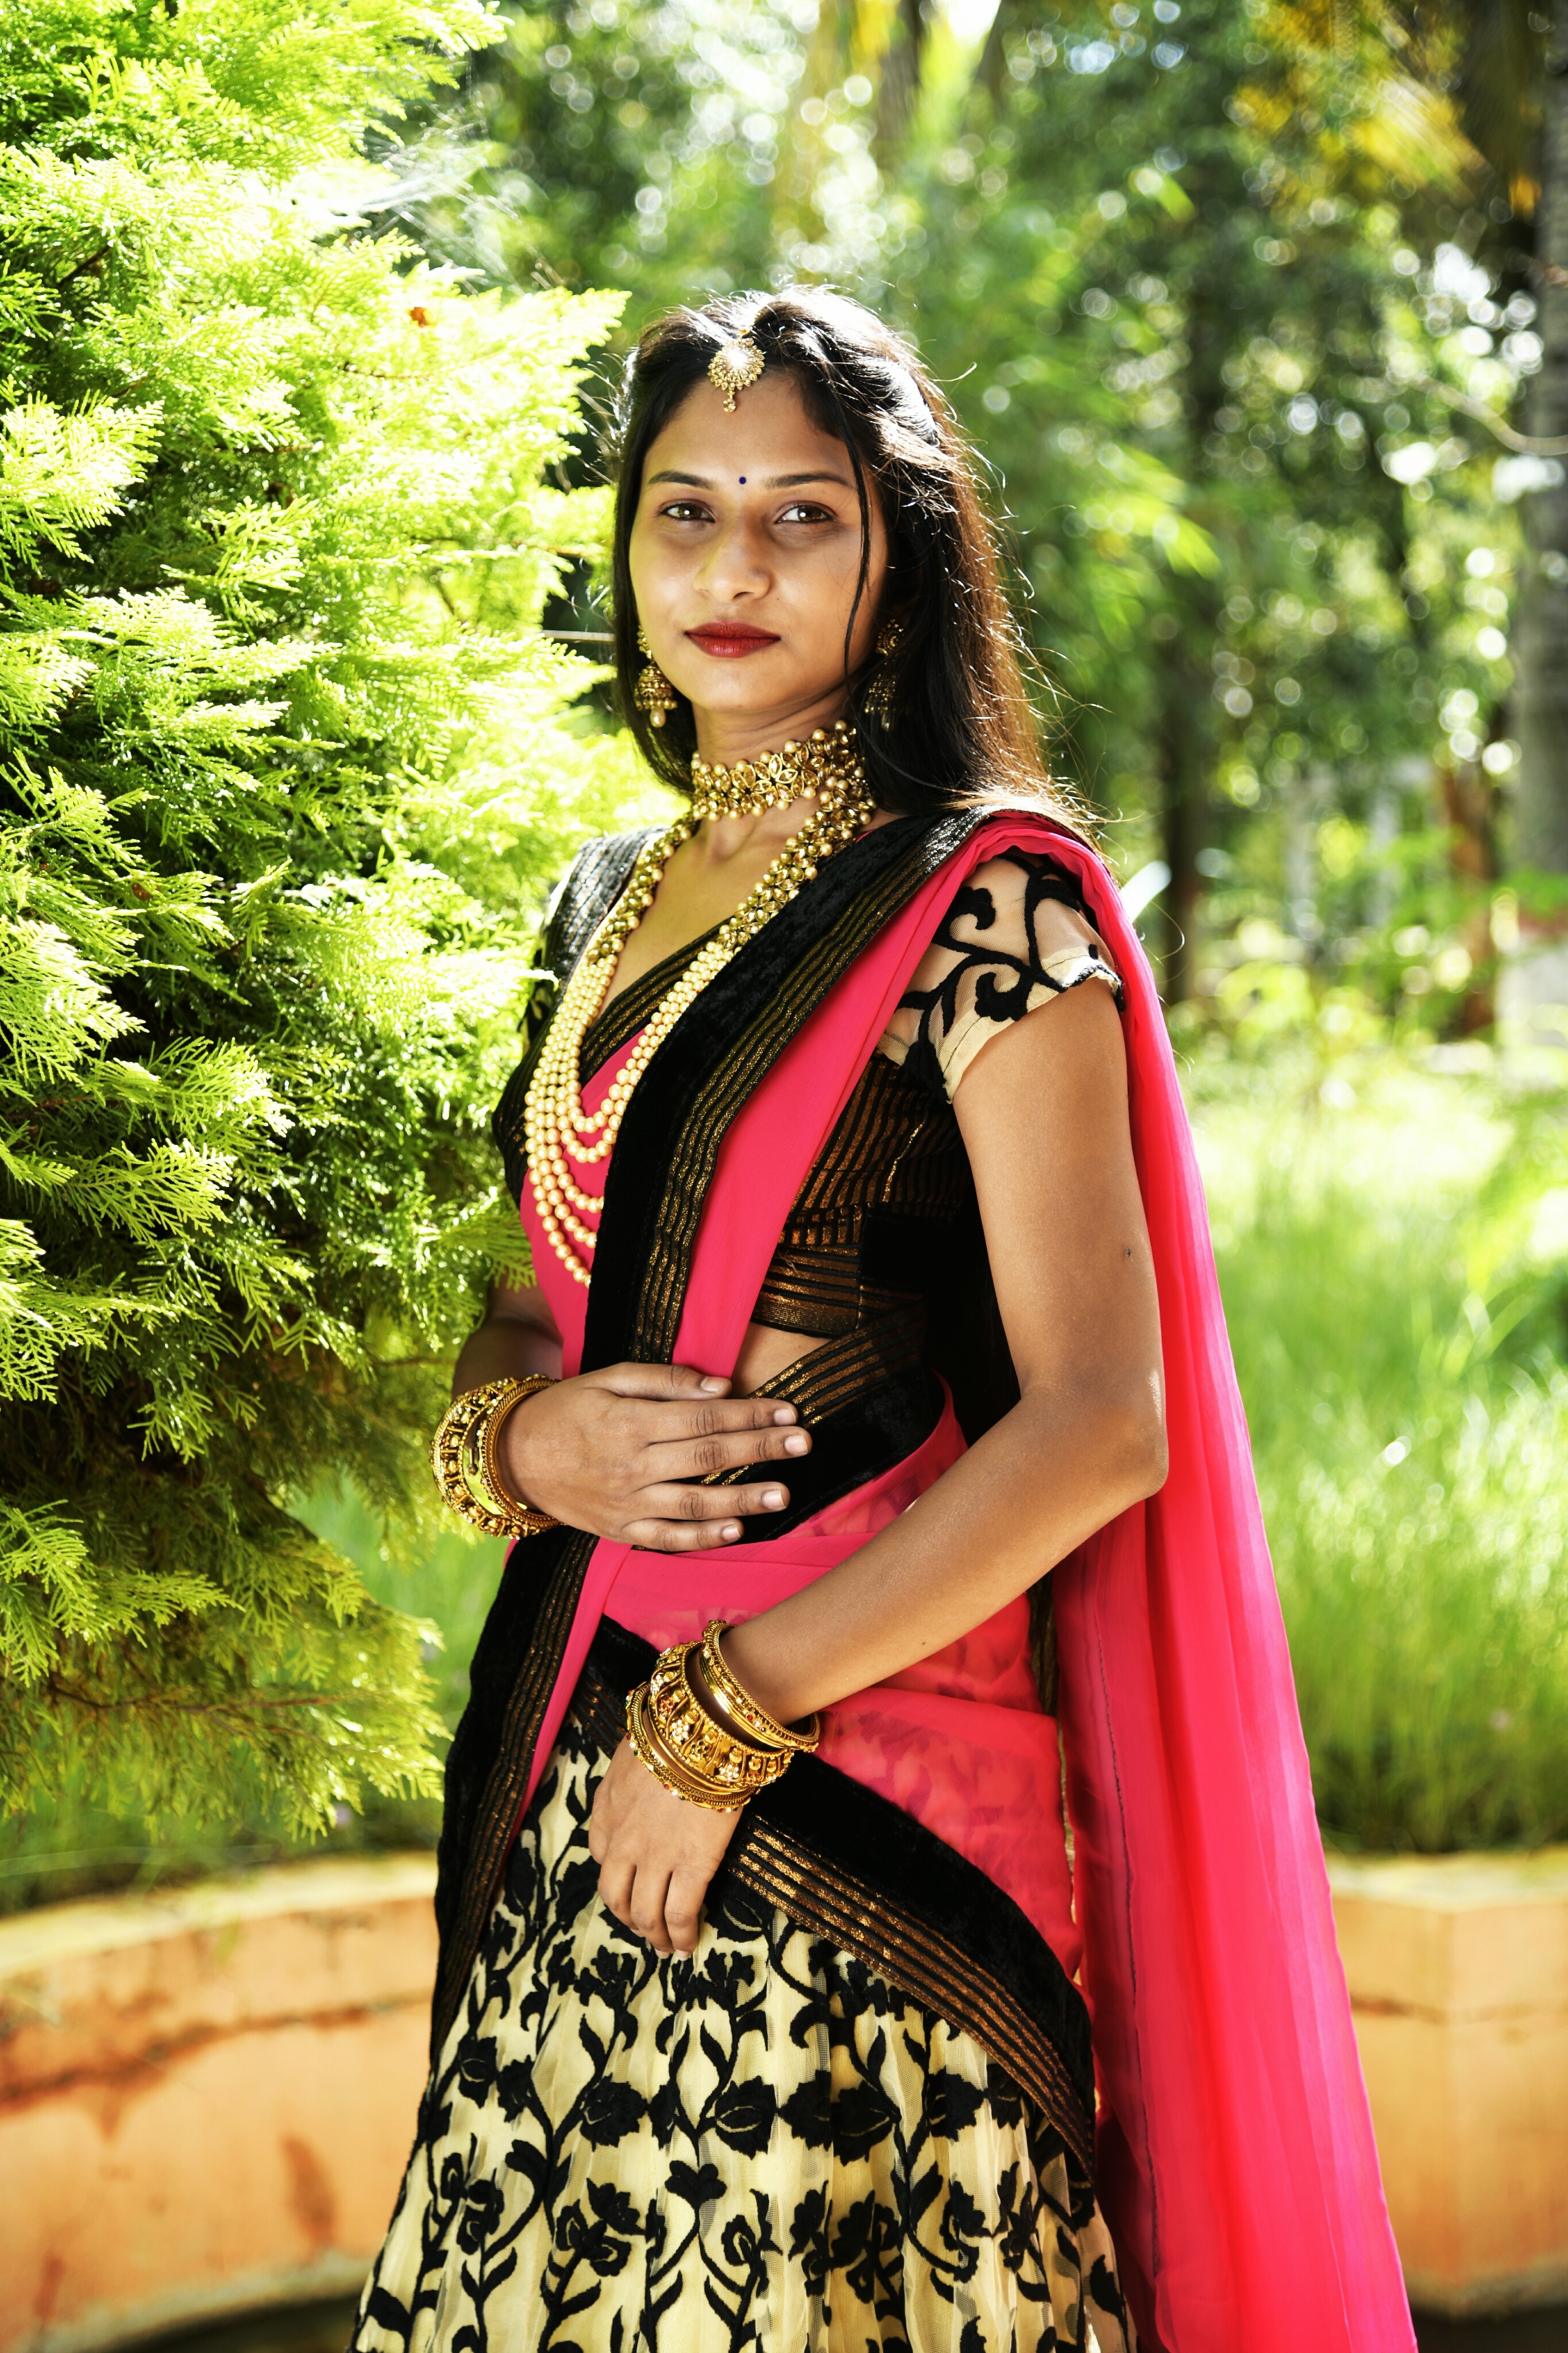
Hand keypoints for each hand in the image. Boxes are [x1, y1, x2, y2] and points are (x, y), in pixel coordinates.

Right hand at [497, 1361, 811, 1548]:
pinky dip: (702, 1537)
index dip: (749, 1414)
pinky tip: (736, 1530)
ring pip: (694, 1502)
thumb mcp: (608, 1379)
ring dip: (742, 1498)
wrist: (514, 1457)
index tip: (787, 1411)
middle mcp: (630, 1465)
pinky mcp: (619, 1530)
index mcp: (629, 1422)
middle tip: (803, 1443)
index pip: (702, 1417)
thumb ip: (665, 1380)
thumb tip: (720, 1386)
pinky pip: (667, 1538)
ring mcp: (625, 1503)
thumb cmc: (567, 1409)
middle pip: (707, 1456)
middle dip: (759, 1449)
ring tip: (783, 1492)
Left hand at [588, 1735, 740, 1955]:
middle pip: (615, 1897)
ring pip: (645, 1913)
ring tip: (666, 1949)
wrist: (700, 1732)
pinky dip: (682, 1936)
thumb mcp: (633, 1753)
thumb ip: (630, 1779)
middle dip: (629, 1919)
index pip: (602, 1859)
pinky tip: (687, 1946)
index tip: (629, 1888)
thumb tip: (642, 1781)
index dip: (616, 1880)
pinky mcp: (692, 1865)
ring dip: (654, 1937)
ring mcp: (655, 1857)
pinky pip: (681, 1913)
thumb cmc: (673, 1731)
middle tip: (644, 1931)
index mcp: (606, 1812)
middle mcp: (623, 1842)